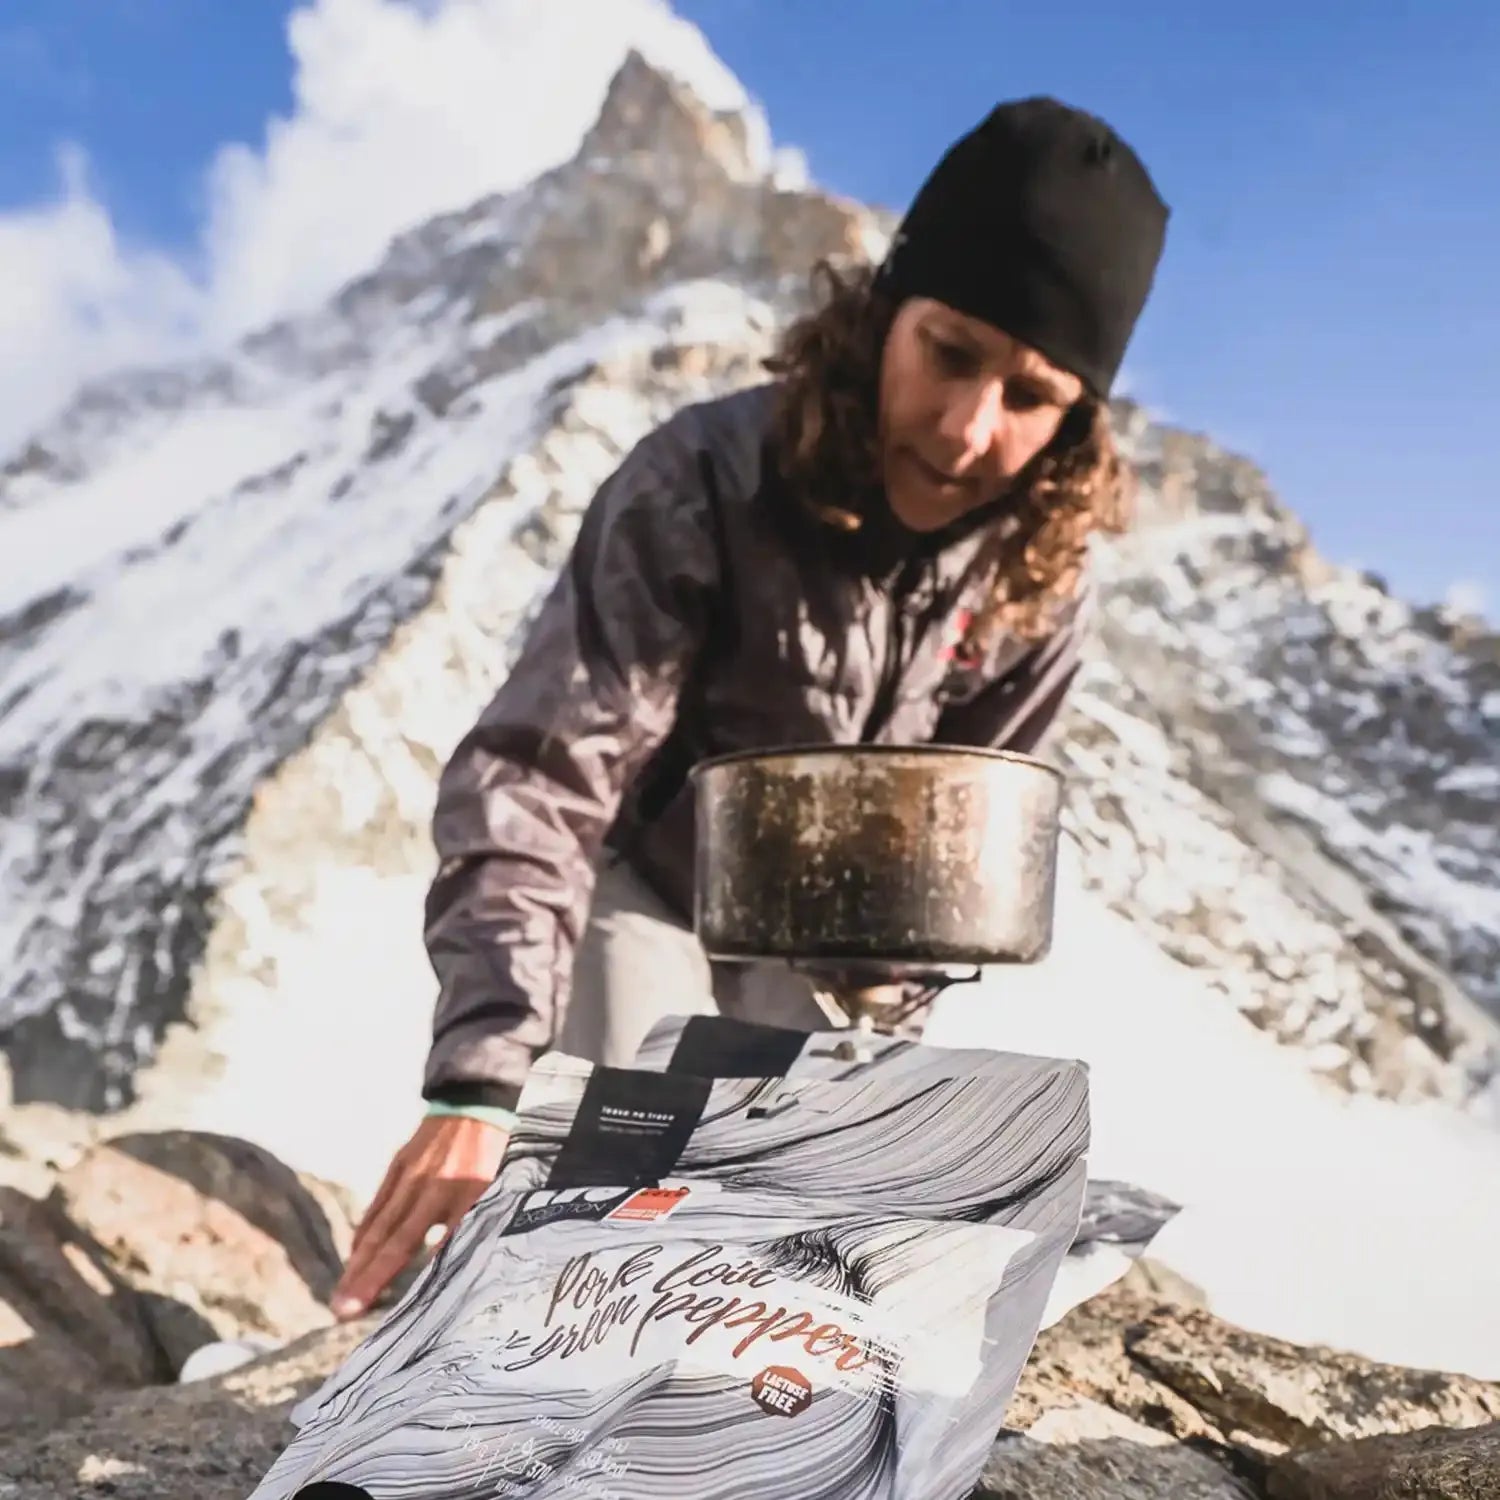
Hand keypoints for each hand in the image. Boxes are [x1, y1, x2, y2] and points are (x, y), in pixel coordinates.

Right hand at [330, 1114, 508, 1319]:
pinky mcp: (397, 1166)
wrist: (473, 1105)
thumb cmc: (488, 1156)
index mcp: (460, 1196)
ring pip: (379, 1226)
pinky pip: (377, 1205)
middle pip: (393, 1240)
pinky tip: (354, 1256)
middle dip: (367, 1277)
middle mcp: (429, 1188)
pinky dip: (365, 1233)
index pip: (431, 1244)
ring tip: (341, 1295)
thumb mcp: (492, 1190)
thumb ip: (471, 1226)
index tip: (390, 1305)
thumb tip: (448, 1269)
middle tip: (343, 1311)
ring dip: (359, 1263)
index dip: (407, 1274)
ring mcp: (408, 1176)